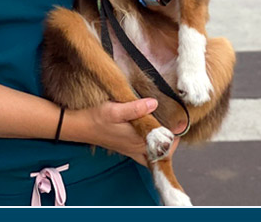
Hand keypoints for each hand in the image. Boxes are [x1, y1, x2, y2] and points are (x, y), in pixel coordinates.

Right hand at [64, 99, 185, 166]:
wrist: (81, 127)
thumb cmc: (97, 117)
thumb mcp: (115, 109)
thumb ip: (135, 107)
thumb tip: (154, 103)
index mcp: (138, 138)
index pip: (165, 143)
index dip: (175, 132)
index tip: (179, 119)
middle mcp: (138, 147)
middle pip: (164, 149)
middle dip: (172, 138)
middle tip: (175, 121)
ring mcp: (132, 150)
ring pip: (155, 154)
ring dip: (163, 144)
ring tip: (167, 129)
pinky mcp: (127, 149)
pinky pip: (145, 157)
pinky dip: (153, 151)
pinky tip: (153, 140)